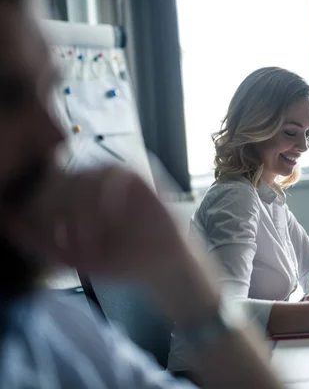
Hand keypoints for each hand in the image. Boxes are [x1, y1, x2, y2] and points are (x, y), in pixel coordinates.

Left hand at [5, 166, 190, 278]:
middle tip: (66, 242)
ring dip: (81, 211)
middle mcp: (89, 181)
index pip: (42, 190)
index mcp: (70, 196)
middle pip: (57, 180)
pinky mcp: (138, 176)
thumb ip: (40, 242)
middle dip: (56, 213)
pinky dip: (107, 199)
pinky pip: (115, 176)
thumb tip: (8, 223)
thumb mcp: (73, 256)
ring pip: (84, 177)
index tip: (48, 240)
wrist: (161, 265)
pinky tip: (111, 221)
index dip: (39, 212)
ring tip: (90, 240)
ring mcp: (114, 176)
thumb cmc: (120, 259)